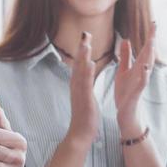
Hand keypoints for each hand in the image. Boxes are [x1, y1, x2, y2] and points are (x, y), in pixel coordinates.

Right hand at [67, 31, 99, 145]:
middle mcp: (76, 86)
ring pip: (80, 72)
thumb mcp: (86, 94)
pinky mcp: (84, 100)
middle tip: (85, 33)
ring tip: (86, 43)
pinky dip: (87, 74)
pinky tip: (90, 64)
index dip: (83, 50)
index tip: (86, 37)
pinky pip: (85, 85)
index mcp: (78, 84)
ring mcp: (79, 93)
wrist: (80, 133)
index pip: (80, 64)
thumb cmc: (85, 115)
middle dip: (82, 48)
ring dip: (83, 57)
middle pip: (78, 64)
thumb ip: (87, 81)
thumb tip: (88, 69)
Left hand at [114, 21, 156, 137]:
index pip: (144, 49)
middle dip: (151, 40)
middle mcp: (141, 72)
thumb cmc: (125, 93)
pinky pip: (142, 83)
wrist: (125, 114)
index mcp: (137, 66)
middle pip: (148, 54)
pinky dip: (144, 75)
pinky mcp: (136, 93)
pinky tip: (145, 68)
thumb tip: (126, 40)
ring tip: (151, 42)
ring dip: (149, 54)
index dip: (149, 36)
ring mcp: (140, 82)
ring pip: (147, 66)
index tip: (154, 22)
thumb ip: (126, 57)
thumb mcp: (123, 71)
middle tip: (155, 25)